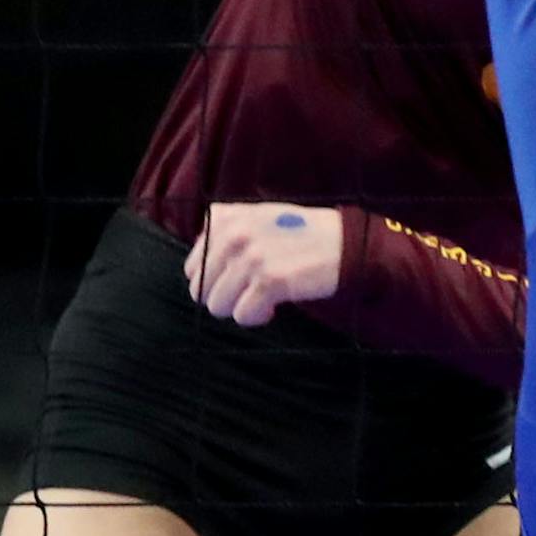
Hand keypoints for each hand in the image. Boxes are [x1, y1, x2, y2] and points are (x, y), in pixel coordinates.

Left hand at [184, 203, 342, 327]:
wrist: (342, 242)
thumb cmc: (297, 234)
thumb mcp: (255, 218)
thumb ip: (223, 234)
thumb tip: (195, 269)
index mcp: (225, 217)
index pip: (193, 266)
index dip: (214, 281)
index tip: (239, 281)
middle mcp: (234, 234)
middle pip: (201, 290)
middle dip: (225, 298)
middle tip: (252, 293)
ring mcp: (251, 256)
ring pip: (218, 305)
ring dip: (241, 309)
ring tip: (264, 298)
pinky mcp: (270, 280)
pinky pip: (243, 315)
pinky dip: (257, 317)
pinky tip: (274, 307)